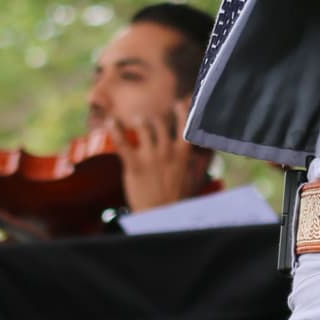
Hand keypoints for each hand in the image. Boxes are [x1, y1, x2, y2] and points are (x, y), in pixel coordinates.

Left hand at [115, 98, 203, 213]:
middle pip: (160, 120)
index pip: (186, 121)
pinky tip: (110, 121)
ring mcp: (150, 157)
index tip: (179, 102)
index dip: (182, 108)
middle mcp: (168, 150)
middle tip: (150, 118)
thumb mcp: (197, 176)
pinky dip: (114, 129)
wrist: (162, 218)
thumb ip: (203, 157)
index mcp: (184, 152)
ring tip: (135, 120)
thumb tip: (209, 144)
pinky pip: (122, 142)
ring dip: (138, 120)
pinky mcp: (134, 165)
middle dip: (155, 117)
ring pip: (142, 125)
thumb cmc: (179, 198)